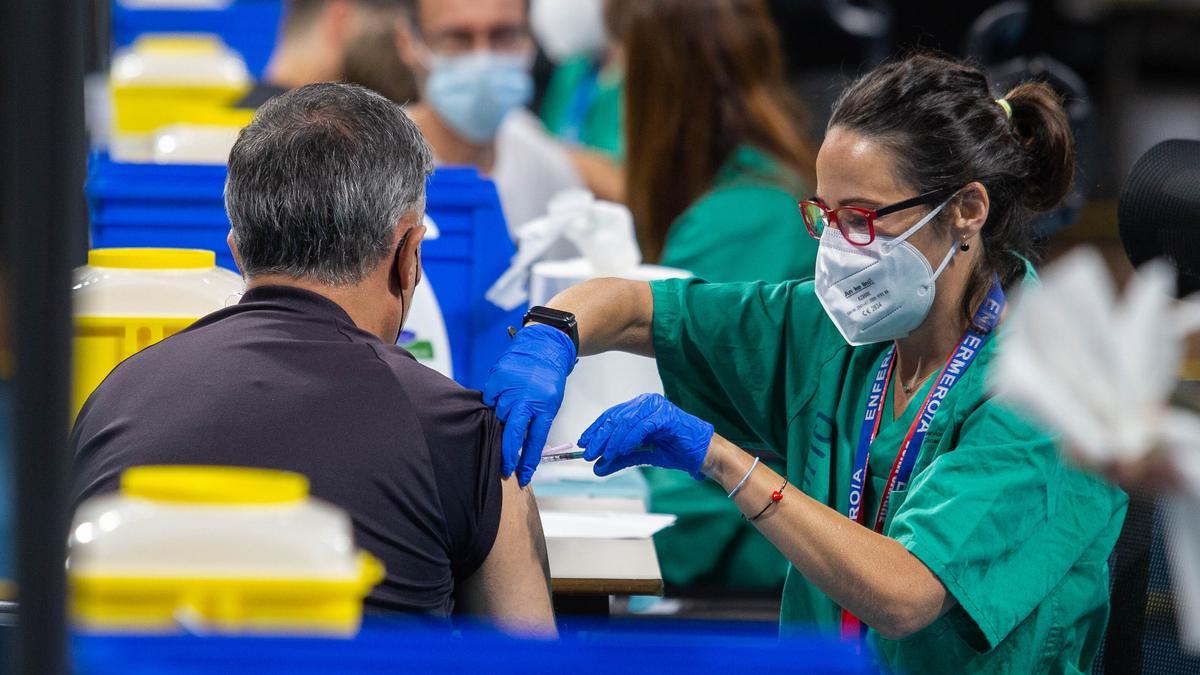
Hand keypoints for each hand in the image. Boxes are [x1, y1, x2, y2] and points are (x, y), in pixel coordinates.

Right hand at [483, 324, 576, 486]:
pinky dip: (493, 404)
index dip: (528, 462)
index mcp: (544, 407)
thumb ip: (536, 422)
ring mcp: (509, 389)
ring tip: (504, 422)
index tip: (522, 477)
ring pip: (498, 417)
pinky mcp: (496, 379)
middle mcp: (526, 399)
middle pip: (513, 435)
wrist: (542, 347)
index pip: (535, 441)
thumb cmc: (548, 378)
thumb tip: (521, 446)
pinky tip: (500, 400)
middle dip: (508, 456)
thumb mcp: (551, 403)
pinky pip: (489, 400)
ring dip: (500, 425)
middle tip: (505, 470)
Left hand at [578, 394, 713, 479]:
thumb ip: (620, 458)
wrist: (702, 455)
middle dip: (600, 437)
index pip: (612, 416)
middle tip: (588, 453)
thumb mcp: (641, 455)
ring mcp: (657, 407)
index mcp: (641, 408)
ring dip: (612, 440)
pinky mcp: (665, 415)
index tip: (583, 443)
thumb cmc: (676, 450)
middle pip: (616, 417)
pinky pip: (641, 426)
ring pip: (626, 421)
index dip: (595, 429)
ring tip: (602, 455)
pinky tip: (620, 451)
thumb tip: (598, 467)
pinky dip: (628, 439)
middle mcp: (647, 403)